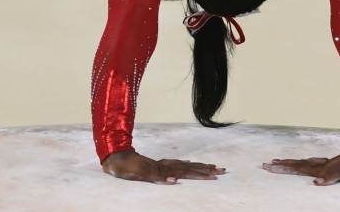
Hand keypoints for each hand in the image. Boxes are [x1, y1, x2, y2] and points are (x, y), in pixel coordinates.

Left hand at [101, 149, 224, 183]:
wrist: (116, 158)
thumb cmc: (126, 168)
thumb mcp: (139, 175)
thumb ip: (156, 178)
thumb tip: (174, 181)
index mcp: (164, 169)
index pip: (187, 172)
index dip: (201, 174)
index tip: (215, 176)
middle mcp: (166, 165)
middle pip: (191, 167)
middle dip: (207, 169)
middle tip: (222, 170)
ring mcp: (163, 164)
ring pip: (186, 165)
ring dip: (200, 166)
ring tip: (213, 166)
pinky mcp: (159, 165)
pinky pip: (178, 165)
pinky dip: (188, 166)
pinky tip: (190, 165)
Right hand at [262, 148, 339, 185]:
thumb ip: (331, 178)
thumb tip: (316, 183)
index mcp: (322, 168)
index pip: (298, 168)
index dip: (283, 168)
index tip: (268, 166)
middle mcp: (322, 165)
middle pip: (297, 165)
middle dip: (282, 166)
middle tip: (267, 164)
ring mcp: (327, 164)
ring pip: (305, 164)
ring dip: (292, 164)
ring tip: (281, 162)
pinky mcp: (333, 166)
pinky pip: (315, 165)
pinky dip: (307, 165)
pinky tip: (309, 167)